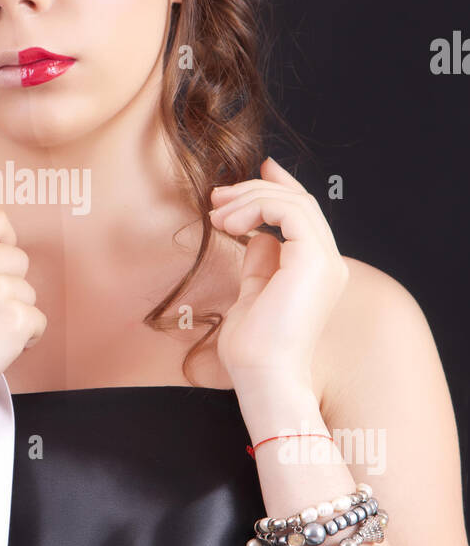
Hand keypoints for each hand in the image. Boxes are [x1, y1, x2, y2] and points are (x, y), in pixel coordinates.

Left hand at [208, 156, 348, 391]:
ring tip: (216, 216)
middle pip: (299, 203)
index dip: (283, 186)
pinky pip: (289, 212)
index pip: (304, 216)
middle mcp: (328, 264)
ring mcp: (326, 262)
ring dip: (249, 199)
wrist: (263, 376)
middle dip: (255, 190)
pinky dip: (256, 208)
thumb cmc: (254, 349)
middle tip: (216, 197)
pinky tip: (230, 226)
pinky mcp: (314, 260)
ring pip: (294, 202)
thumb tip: (257, 236)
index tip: (258, 168)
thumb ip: (260, 264)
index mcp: (316, 272)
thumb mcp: (252, 295)